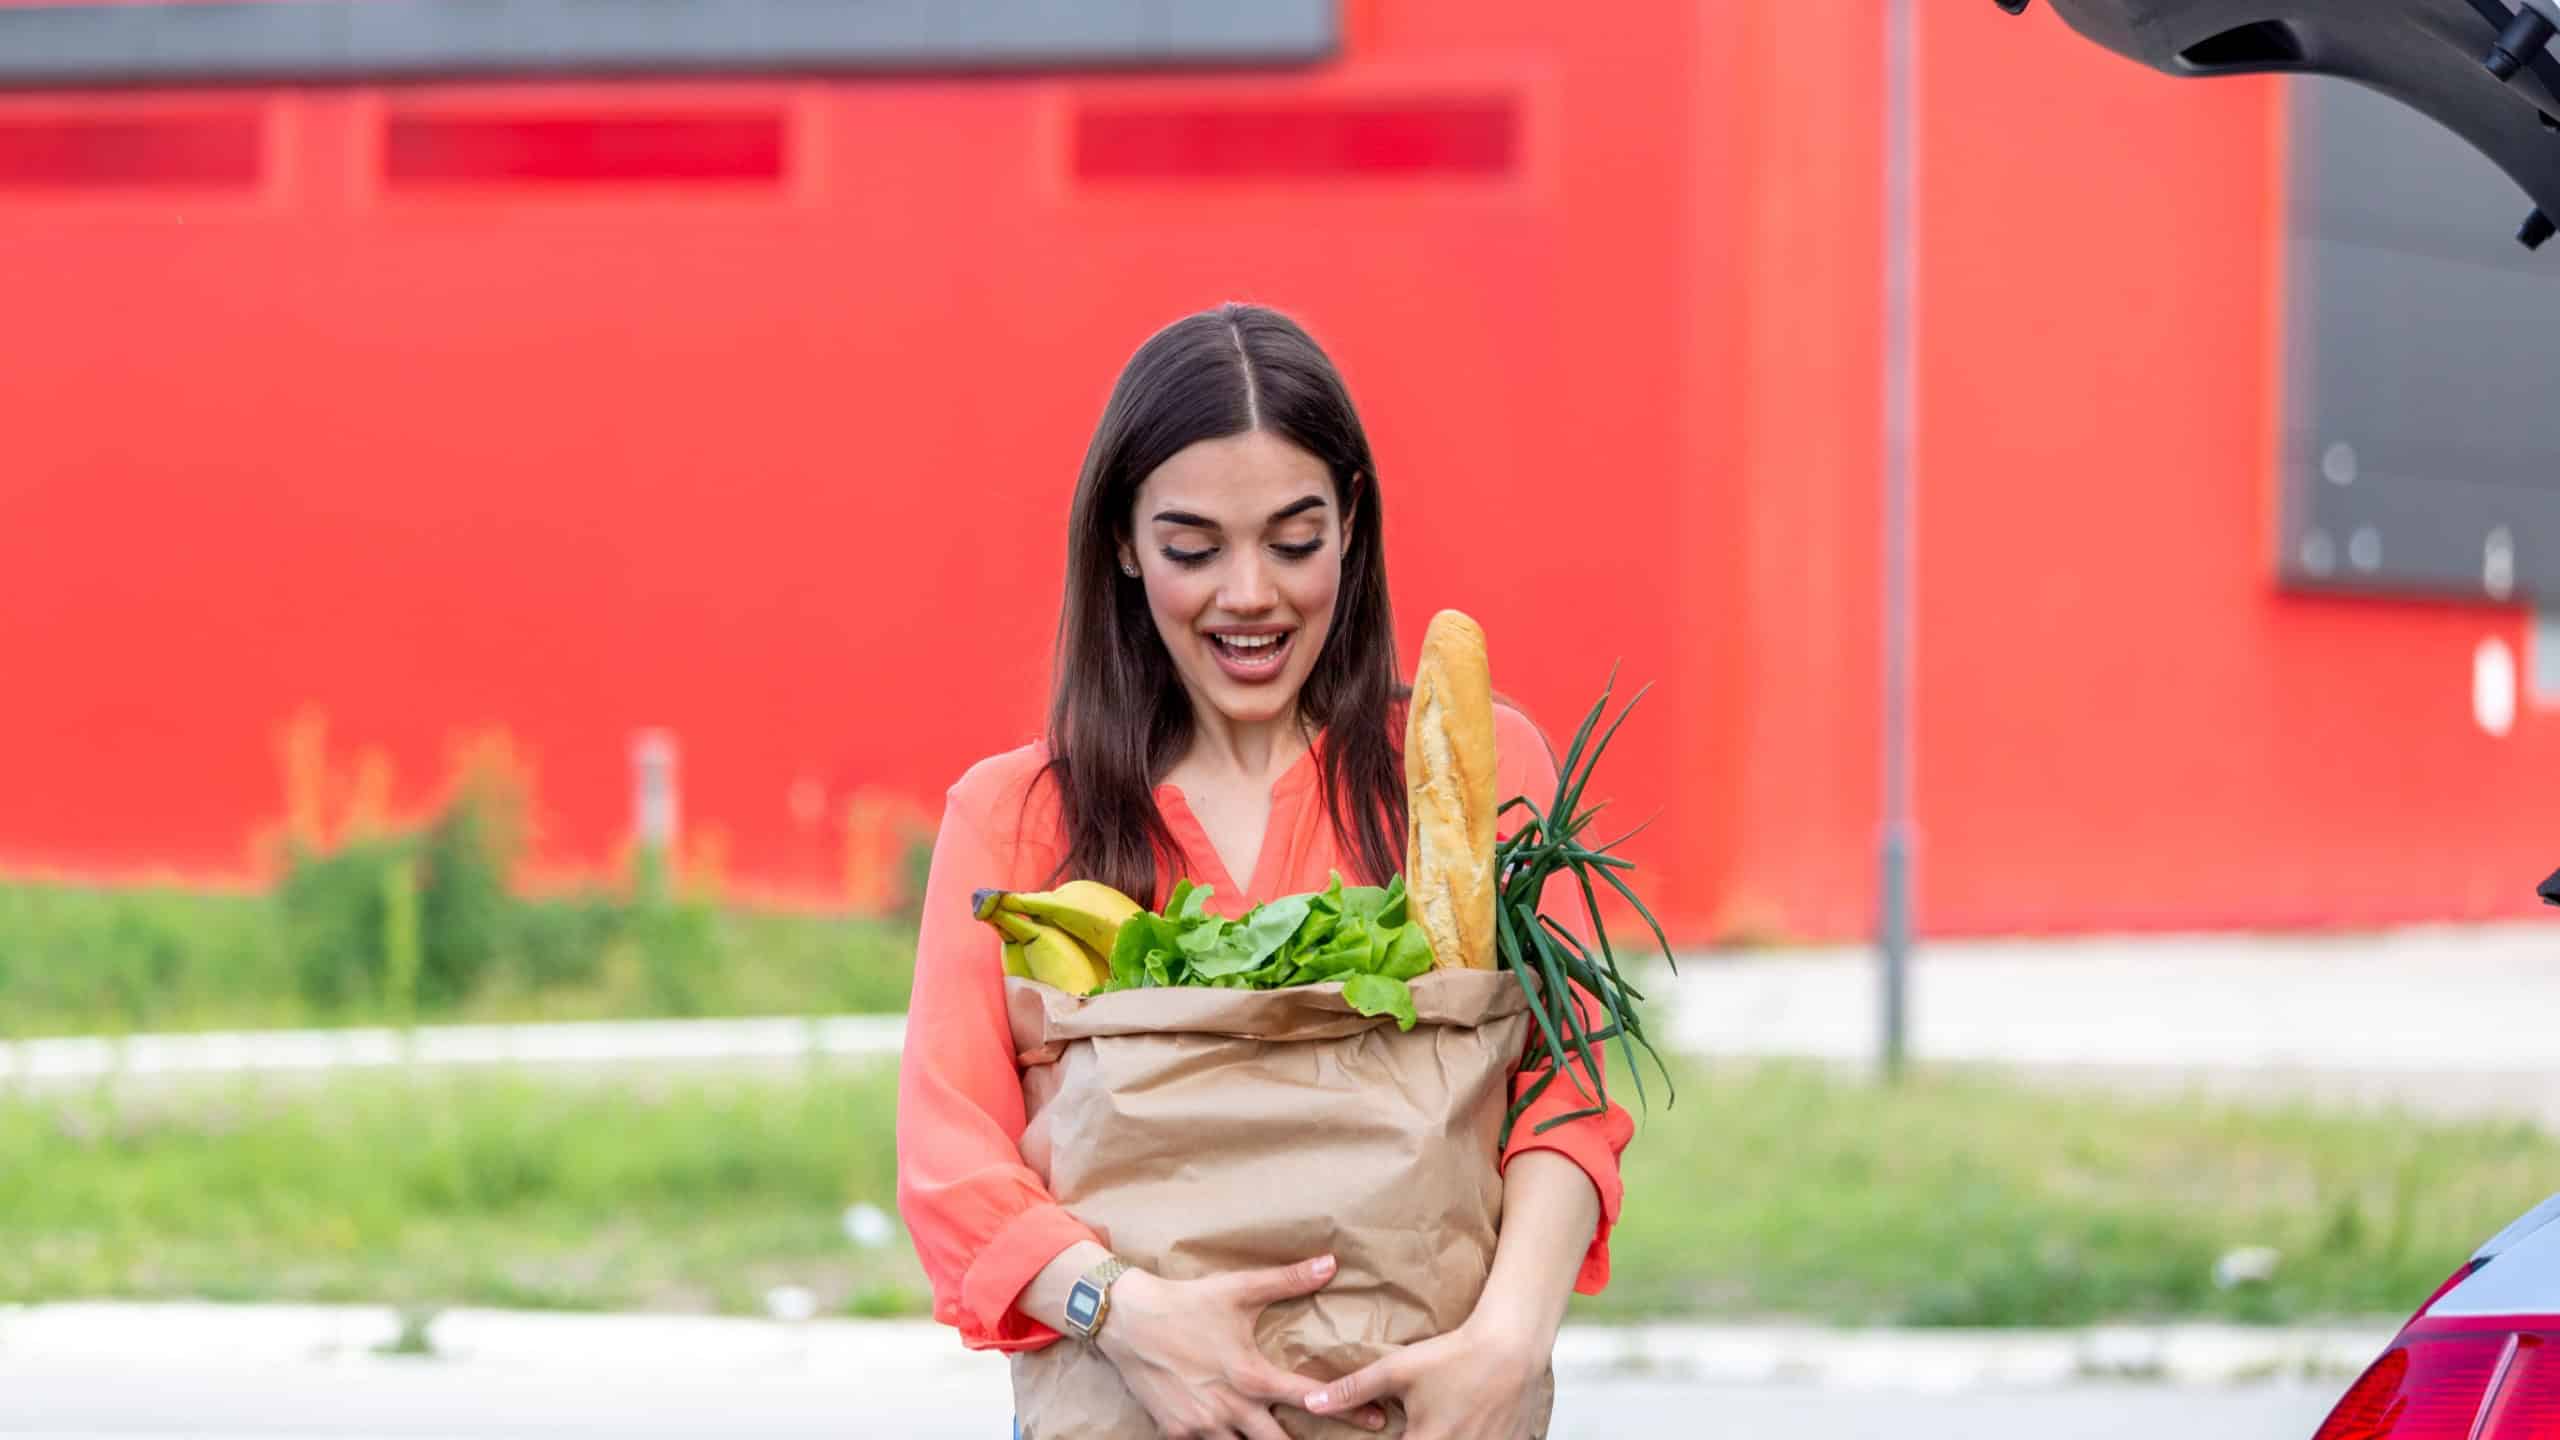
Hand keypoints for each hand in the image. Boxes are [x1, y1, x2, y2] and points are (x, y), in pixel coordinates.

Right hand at [1094, 1253, 1389, 1439]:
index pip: (1310, 1399)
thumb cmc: (1187, 1302)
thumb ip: (1288, 1281)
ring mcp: (1203, 1426)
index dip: (1349, 1410)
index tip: (1377, 1418)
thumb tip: (1331, 1264)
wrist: (1126, 1320)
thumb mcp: (1239, 1288)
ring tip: (1279, 1436)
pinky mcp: (1176, 1433)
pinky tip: (1231, 1433)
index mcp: (1251, 1376)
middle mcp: (1231, 1409)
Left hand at [1301, 1316, 1547, 1439]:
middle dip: (1412, 1439)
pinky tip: (1467, 1423)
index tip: (1392, 1431)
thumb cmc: (1454, 1356)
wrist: (1511, 1346)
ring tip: (1440, 1420)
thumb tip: (1311, 1403)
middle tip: (1414, 1424)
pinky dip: (1470, 1438)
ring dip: (1441, 1439)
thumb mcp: (1398, 1370)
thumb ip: (1353, 1390)